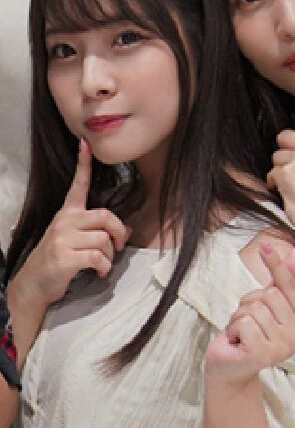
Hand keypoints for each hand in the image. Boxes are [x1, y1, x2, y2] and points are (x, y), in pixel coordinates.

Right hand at [12, 139, 130, 306]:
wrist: (35, 283)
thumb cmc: (58, 259)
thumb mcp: (74, 240)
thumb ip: (97, 231)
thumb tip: (128, 229)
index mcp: (66, 213)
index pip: (78, 185)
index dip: (83, 165)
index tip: (85, 144)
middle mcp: (64, 221)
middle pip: (105, 216)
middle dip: (119, 232)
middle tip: (120, 245)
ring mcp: (62, 238)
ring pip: (103, 240)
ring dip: (110, 255)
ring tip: (103, 263)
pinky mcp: (64, 257)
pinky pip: (97, 258)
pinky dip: (103, 267)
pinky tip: (99, 272)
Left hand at [205, 240, 294, 382]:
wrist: (231, 367)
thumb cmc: (249, 334)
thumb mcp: (267, 304)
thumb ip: (286, 280)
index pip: (288, 286)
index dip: (275, 264)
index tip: (265, 244)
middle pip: (268, 295)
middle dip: (248, 305)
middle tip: (246, 324)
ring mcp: (284, 346)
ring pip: (254, 308)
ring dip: (238, 319)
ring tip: (241, 335)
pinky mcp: (264, 354)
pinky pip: (244, 323)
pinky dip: (233, 330)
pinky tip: (238, 344)